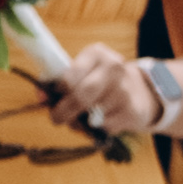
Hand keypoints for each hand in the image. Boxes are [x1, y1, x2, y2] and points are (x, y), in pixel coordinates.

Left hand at [43, 45, 158, 135]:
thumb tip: (41, 97)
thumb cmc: (100, 81)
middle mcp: (113, 68)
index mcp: (97, 54)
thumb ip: (59, 82)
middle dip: (63, 111)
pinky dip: (96, 129)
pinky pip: (103, 127)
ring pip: (91, 115)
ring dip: (79, 122)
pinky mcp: (132, 111)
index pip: (71, 74)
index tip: (52, 98)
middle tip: (56, 119)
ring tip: (81, 118)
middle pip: (81, 96)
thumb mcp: (83, 73)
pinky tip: (100, 120)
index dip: (58, 90)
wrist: (141, 91)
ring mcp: (125, 89)